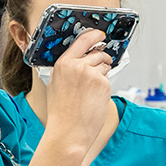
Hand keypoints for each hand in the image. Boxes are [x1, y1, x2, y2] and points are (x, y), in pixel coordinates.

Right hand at [42, 28, 113, 153]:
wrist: (69, 131)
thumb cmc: (61, 112)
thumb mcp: (57, 84)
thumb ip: (68, 69)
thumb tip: (81, 60)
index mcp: (63, 64)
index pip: (82, 41)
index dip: (93, 36)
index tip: (100, 34)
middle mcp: (78, 66)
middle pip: (98, 54)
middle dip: (102, 60)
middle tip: (101, 69)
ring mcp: (92, 74)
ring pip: (105, 66)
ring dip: (103, 74)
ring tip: (92, 91)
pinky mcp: (104, 84)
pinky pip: (108, 80)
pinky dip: (105, 87)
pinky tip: (95, 98)